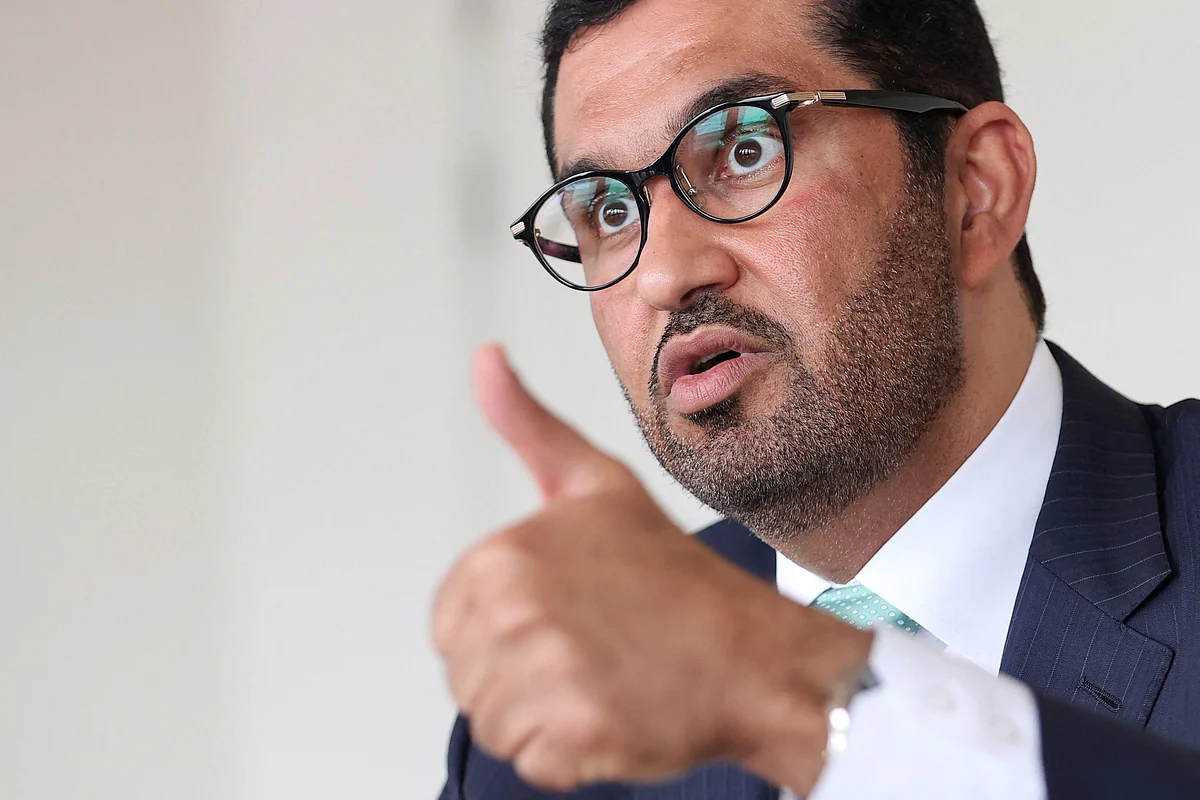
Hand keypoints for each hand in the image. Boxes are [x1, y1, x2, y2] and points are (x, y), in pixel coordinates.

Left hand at [431, 345, 872, 791]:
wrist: (756, 655)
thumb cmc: (674, 577)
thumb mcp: (596, 485)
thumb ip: (528, 426)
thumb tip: (484, 360)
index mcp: (502, 556)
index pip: (452, 625)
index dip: (506, 630)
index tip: (566, 618)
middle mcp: (513, 613)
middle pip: (468, 677)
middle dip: (521, 676)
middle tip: (591, 651)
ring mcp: (544, 676)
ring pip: (494, 724)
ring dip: (543, 717)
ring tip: (603, 679)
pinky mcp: (574, 737)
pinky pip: (531, 762)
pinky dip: (568, 754)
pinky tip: (613, 714)